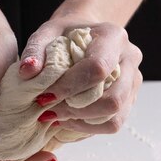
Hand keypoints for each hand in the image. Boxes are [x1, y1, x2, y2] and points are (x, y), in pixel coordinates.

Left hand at [19, 12, 142, 134]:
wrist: (87, 35)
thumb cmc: (66, 34)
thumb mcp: (47, 33)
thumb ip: (35, 50)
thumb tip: (27, 72)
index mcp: (113, 36)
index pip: (97, 69)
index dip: (69, 87)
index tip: (44, 96)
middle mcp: (130, 58)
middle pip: (113, 98)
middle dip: (77, 110)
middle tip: (49, 111)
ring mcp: (133, 81)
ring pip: (115, 116)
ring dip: (82, 122)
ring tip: (56, 116)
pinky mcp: (129, 98)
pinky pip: (113, 123)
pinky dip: (88, 127)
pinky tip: (68, 120)